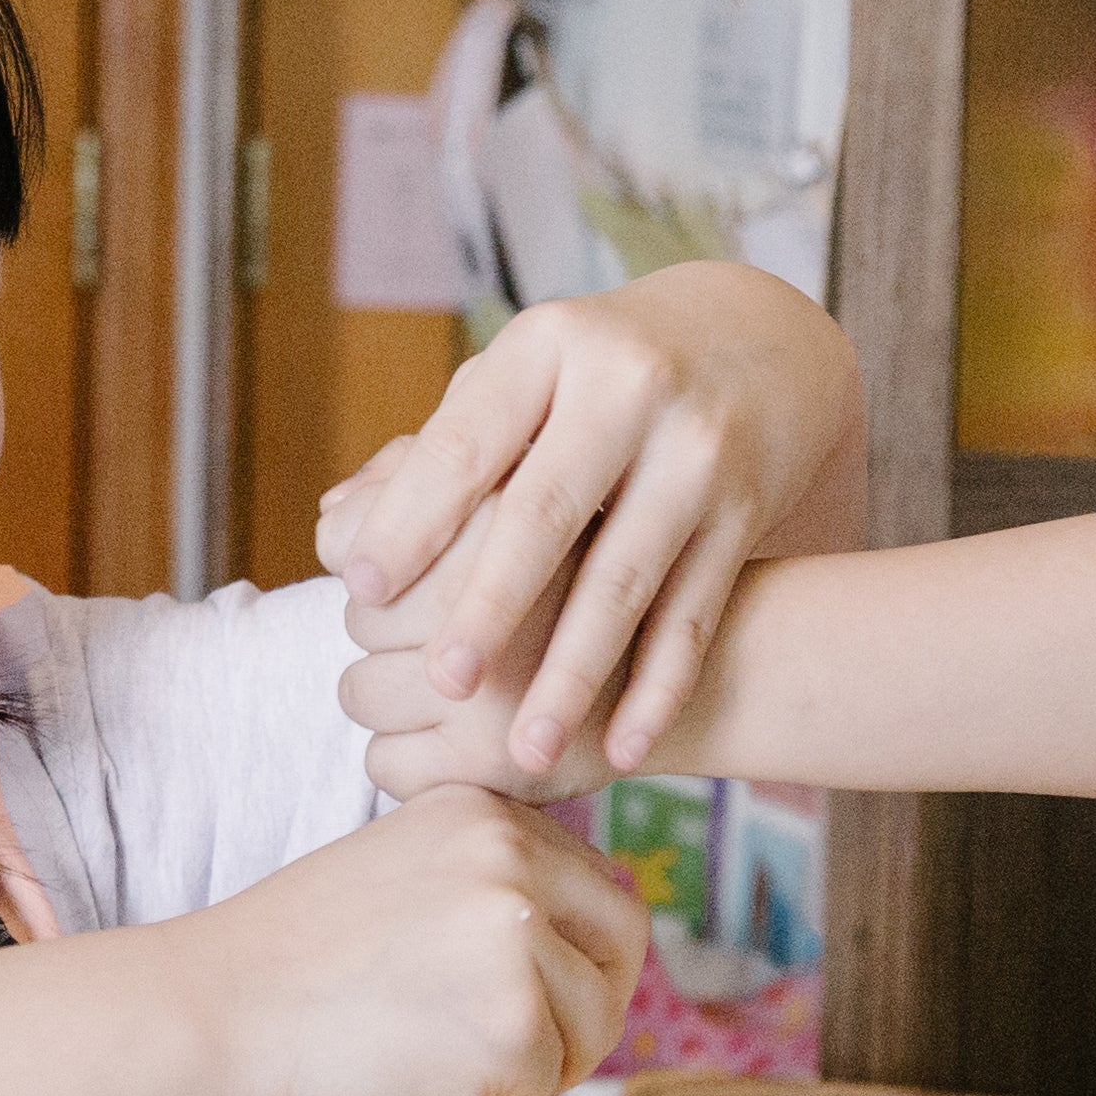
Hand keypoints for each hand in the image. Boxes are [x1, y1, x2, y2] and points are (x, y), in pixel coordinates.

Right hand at [180, 786, 647, 1095]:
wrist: (203, 1015)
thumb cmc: (282, 967)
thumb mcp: (400, 877)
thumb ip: (485, 891)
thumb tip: (579, 952)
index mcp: (482, 811)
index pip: (595, 884)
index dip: (572, 955)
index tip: (520, 994)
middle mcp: (510, 855)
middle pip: (623, 942)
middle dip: (589, 1006)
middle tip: (526, 1050)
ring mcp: (514, 935)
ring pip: (594, 1021)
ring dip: (538, 1063)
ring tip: (448, 1067)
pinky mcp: (509, 1021)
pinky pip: (546, 1083)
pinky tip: (427, 1089)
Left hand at [321, 262, 858, 777]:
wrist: (760, 344)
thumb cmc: (600, 378)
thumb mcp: (523, 376)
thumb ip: (434, 451)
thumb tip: (335, 530)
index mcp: (547, 348)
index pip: (467, 442)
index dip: (412, 518)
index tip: (359, 589)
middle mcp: (627, 390)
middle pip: (546, 513)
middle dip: (490, 605)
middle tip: (442, 681)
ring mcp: (695, 451)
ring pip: (626, 579)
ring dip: (575, 675)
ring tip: (529, 748)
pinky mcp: (745, 507)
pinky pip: (695, 613)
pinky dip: (659, 688)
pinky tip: (625, 751)